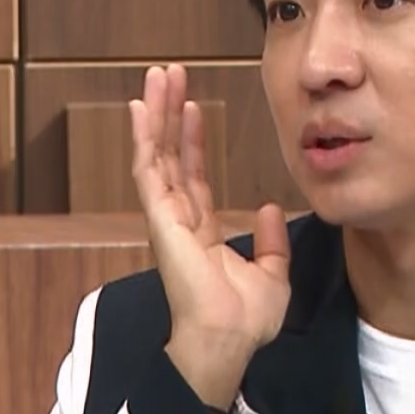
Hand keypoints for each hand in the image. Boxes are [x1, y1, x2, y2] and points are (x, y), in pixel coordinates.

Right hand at [129, 64, 291, 408]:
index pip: (193, 174)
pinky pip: (150, 169)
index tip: (194, 105)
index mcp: (202, 232)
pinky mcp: (161, 219)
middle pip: (170, 154)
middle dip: (170, 113)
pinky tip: (143, 107)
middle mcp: (179, 220)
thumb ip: (271, 240)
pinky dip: (145, 137)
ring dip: (158, 113)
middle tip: (170, 74)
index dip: (192, 139)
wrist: (229, 339)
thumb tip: (272, 208)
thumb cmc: (245, 320)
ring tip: (158, 75)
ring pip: (157, 153)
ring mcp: (166, 218)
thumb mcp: (272, 273)